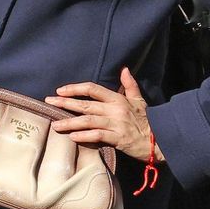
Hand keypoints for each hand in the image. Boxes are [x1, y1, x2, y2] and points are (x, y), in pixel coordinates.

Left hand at [46, 68, 160, 162]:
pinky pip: (97, 136)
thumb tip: (124, 69)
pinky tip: (72, 137)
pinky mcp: (117, 138)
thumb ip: (130, 85)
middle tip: (48, 102)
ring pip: (88, 121)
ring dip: (70, 122)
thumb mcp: (139, 100)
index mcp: (117, 99)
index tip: (60, 90)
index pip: (92, 89)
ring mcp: (115, 124)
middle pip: (85, 105)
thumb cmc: (147, 120)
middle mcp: (114, 110)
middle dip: (65, 103)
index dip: (75, 88)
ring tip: (55, 125)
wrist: (160, 139)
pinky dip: (84, 136)